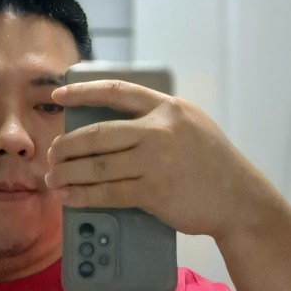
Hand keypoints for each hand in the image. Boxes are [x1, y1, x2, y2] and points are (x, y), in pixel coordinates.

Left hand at [45, 79, 246, 240]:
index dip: (83, 91)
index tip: (59, 95)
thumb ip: (157, 120)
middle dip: (66, 144)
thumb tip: (109, 128)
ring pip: (97, 165)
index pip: (116, 91)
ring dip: (68, 173)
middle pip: (97, 133)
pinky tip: (69, 197)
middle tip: (51, 154)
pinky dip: (82, 195)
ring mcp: (156, 161)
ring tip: (53, 178)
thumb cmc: (212, 163)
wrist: (239, 199)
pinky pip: (108, 192)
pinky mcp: (154, 192)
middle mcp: (159, 129)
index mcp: (167, 107)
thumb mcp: (190, 125)